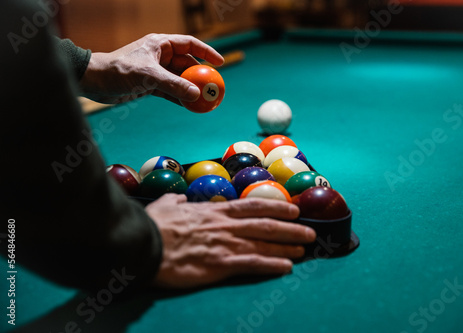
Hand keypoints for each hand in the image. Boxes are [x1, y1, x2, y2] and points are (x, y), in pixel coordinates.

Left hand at [80, 34, 223, 103]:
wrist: (94, 81)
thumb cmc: (118, 70)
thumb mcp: (149, 76)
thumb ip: (174, 85)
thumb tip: (196, 94)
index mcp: (160, 44)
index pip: (190, 44)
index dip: (207, 52)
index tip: (220, 63)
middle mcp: (160, 56)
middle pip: (187, 64)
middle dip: (200, 76)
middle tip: (214, 87)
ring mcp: (155, 71)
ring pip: (179, 80)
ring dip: (190, 89)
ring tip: (205, 100)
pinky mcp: (149, 85)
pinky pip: (170, 91)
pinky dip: (180, 98)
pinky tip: (190, 106)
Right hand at [146, 194, 315, 288]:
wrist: (144, 246)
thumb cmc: (154, 226)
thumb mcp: (165, 206)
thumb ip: (176, 202)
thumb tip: (180, 200)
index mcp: (215, 211)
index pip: (253, 205)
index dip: (277, 206)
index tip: (293, 209)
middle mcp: (226, 225)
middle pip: (266, 225)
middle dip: (291, 228)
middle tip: (309, 231)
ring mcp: (226, 244)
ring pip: (264, 243)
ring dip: (287, 246)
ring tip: (304, 249)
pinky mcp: (221, 264)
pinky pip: (253, 263)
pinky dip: (272, 264)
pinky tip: (287, 267)